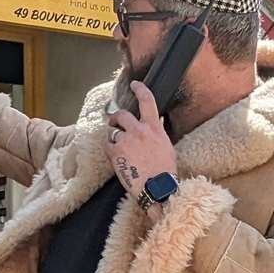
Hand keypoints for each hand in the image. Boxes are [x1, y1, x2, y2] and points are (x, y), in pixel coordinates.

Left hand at [105, 81, 176, 200]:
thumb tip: (149, 128)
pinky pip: (107, 145)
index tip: (135, 84)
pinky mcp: (115, 152)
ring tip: (121, 149)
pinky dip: (110, 150)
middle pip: (121, 114)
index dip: (140, 89)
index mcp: (154, 128)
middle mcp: (139, 130)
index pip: (147, 101)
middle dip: (116, 118)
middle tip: (115, 123)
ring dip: (114, 137)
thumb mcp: (166, 145)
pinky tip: (118, 158)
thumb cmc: (164, 170)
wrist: (157, 188)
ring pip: (112, 131)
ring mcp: (126, 141)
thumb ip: (155, 133)